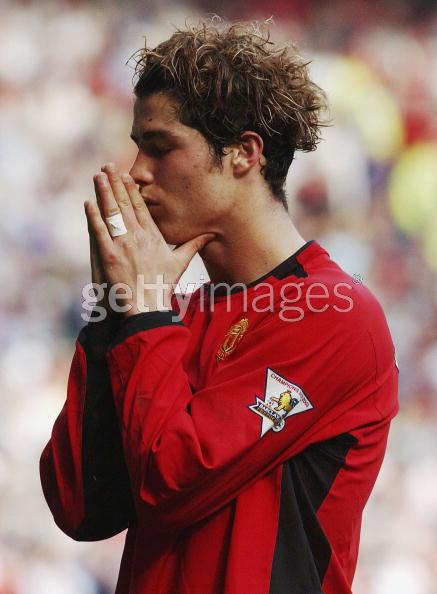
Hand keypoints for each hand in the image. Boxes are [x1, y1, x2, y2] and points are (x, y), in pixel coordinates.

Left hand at [85, 163, 214, 316]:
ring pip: (112, 214)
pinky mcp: (110, 256)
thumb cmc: (163, 285)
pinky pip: (100, 232)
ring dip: (103, 193)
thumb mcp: (180, 263)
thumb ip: (193, 245)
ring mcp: (123, 245)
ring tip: (97, 177)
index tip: (126, 175)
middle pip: (126, 204)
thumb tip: (211, 235)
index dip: (132, 189)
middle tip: (107, 167)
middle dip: (116, 183)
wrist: (148, 305)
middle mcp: (139, 237)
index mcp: (154, 236)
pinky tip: (88, 203)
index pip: (141, 207)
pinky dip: (94, 217)